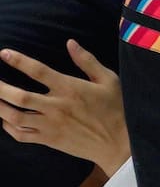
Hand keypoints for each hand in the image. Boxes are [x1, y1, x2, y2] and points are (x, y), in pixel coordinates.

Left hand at [0, 40, 130, 175]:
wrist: (120, 144)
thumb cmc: (116, 109)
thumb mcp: (109, 80)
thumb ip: (87, 61)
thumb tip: (70, 43)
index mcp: (70, 89)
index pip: (38, 71)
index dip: (19, 61)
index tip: (3, 54)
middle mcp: (57, 107)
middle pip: (19, 96)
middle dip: (0, 88)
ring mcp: (51, 125)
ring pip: (15, 117)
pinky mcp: (50, 140)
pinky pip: (22, 135)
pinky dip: (8, 127)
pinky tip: (5, 120)